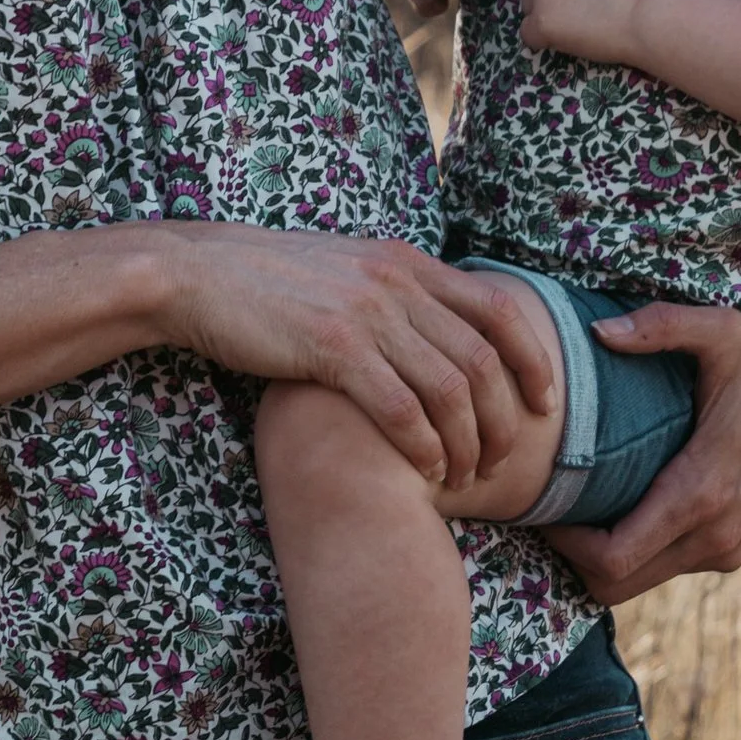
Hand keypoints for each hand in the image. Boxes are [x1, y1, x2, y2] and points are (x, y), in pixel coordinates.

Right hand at [150, 223, 558, 492]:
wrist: (196, 275)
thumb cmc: (266, 282)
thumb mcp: (345, 269)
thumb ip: (393, 290)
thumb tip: (434, 325)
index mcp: (407, 262)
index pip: (499, 309)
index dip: (534, 360)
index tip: (545, 402)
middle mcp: (397, 283)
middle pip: (484, 359)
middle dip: (504, 419)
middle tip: (504, 459)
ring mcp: (367, 314)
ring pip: (450, 389)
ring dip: (467, 443)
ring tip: (466, 477)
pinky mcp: (332, 348)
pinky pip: (401, 408)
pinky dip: (424, 446)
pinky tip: (427, 472)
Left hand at [548, 303, 740, 603]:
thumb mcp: (722, 328)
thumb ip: (662, 326)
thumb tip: (599, 331)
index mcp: (702, 493)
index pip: (613, 558)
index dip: (564, 544)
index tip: (541, 508)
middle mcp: (715, 535)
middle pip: (616, 585)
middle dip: (572, 557)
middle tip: (547, 510)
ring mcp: (727, 549)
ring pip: (639, 581)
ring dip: (602, 557)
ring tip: (575, 508)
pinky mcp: (733, 550)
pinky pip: (665, 568)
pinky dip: (633, 553)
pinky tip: (617, 509)